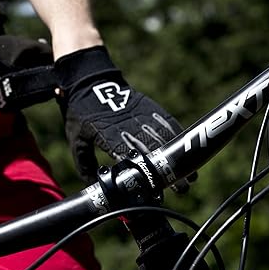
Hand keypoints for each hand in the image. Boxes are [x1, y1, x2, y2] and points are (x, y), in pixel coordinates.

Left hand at [53, 46, 188, 188]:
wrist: (92, 80)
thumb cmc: (81, 113)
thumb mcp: (76, 139)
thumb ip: (85, 164)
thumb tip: (95, 186)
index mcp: (109, 135)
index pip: (130, 158)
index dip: (144, 174)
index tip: (156, 189)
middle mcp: (130, 126)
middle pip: (154, 152)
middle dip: (170, 171)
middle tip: (183, 189)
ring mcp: (143, 116)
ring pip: (165, 139)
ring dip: (179, 157)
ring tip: (192, 174)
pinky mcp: (151, 109)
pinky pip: (168, 124)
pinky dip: (178, 139)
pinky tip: (187, 152)